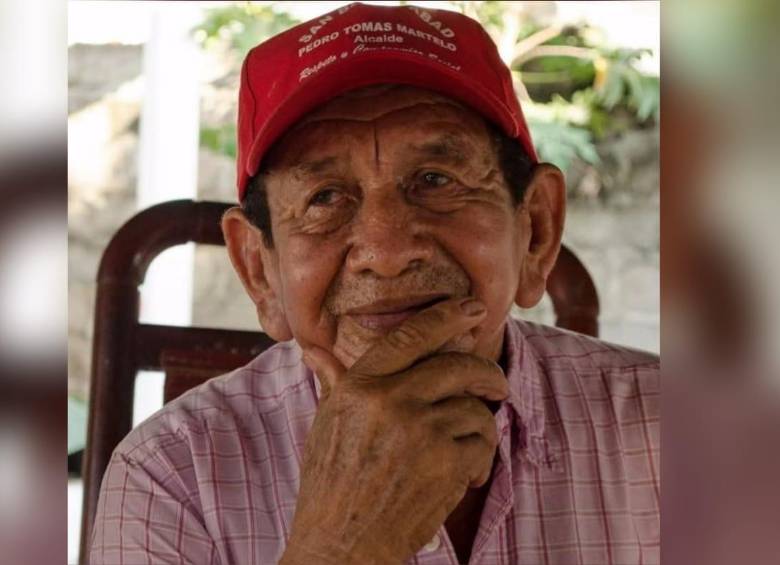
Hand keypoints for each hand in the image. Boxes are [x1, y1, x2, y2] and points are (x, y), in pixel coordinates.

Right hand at [280, 298, 508, 564]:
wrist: (341, 546)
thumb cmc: (331, 487)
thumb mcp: (325, 426)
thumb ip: (333, 382)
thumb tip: (313, 349)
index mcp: (359, 386)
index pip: (410, 336)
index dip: (446, 316)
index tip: (472, 307)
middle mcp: (390, 400)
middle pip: (458, 365)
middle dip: (486, 373)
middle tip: (494, 385)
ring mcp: (420, 430)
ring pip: (474, 408)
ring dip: (480, 428)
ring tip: (467, 449)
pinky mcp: (446, 462)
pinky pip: (482, 442)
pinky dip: (481, 458)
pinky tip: (466, 474)